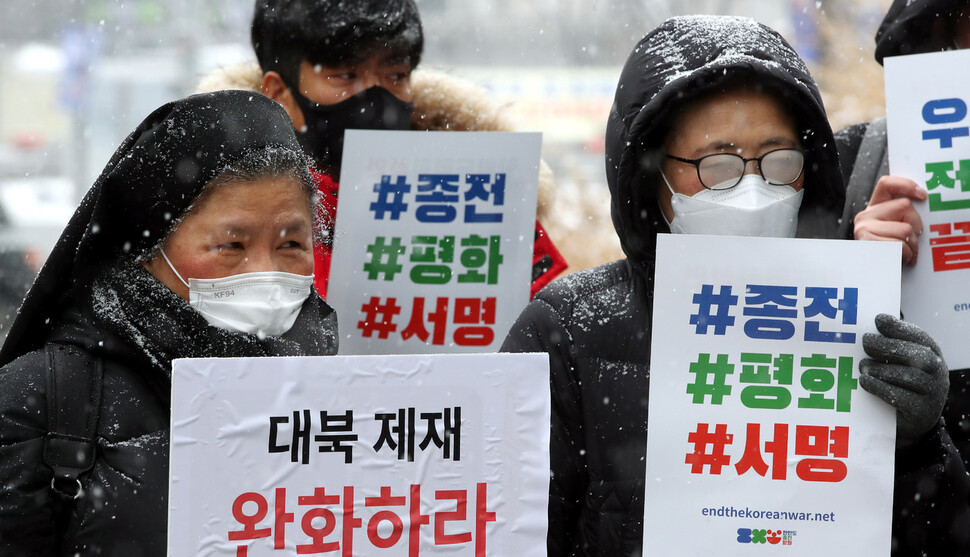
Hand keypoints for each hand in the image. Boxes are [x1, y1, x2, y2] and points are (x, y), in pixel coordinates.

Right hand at [853, 175, 924, 266]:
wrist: (869, 277)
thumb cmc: (887, 256)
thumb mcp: (894, 231)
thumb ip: (902, 217)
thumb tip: (922, 206)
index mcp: (874, 209)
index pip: (887, 184)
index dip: (906, 185)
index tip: (922, 195)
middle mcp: (865, 216)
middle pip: (904, 206)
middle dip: (916, 226)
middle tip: (912, 241)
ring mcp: (864, 229)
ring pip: (905, 228)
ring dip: (912, 246)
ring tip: (906, 254)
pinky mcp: (867, 243)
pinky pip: (899, 245)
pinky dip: (905, 255)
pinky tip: (901, 260)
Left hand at [860, 313, 947, 440]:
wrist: (908, 420)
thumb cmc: (899, 383)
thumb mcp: (898, 362)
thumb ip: (889, 345)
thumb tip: (873, 323)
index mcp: (932, 354)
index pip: (919, 337)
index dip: (899, 328)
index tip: (878, 320)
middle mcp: (938, 372)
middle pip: (916, 355)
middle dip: (888, 346)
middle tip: (865, 341)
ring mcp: (934, 393)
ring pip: (909, 377)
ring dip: (882, 369)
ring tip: (862, 365)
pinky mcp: (922, 412)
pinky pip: (902, 398)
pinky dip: (880, 388)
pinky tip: (865, 381)